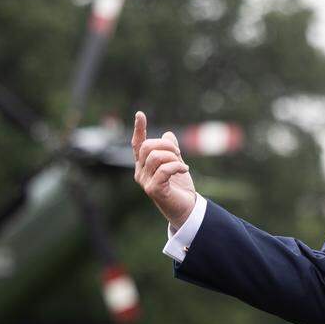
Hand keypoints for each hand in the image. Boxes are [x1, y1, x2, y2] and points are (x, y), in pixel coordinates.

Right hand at [132, 111, 196, 228]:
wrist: (186, 208)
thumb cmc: (179, 187)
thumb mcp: (177, 163)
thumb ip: (171, 150)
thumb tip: (168, 134)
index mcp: (144, 165)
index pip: (138, 144)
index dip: (139, 129)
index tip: (140, 114)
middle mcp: (141, 172)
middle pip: (148, 147)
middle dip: (166, 145)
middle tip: (179, 153)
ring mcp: (145, 181)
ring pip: (156, 157)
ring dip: (173, 157)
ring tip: (181, 165)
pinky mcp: (153, 189)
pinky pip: (164, 169)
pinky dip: (177, 166)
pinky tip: (185, 170)